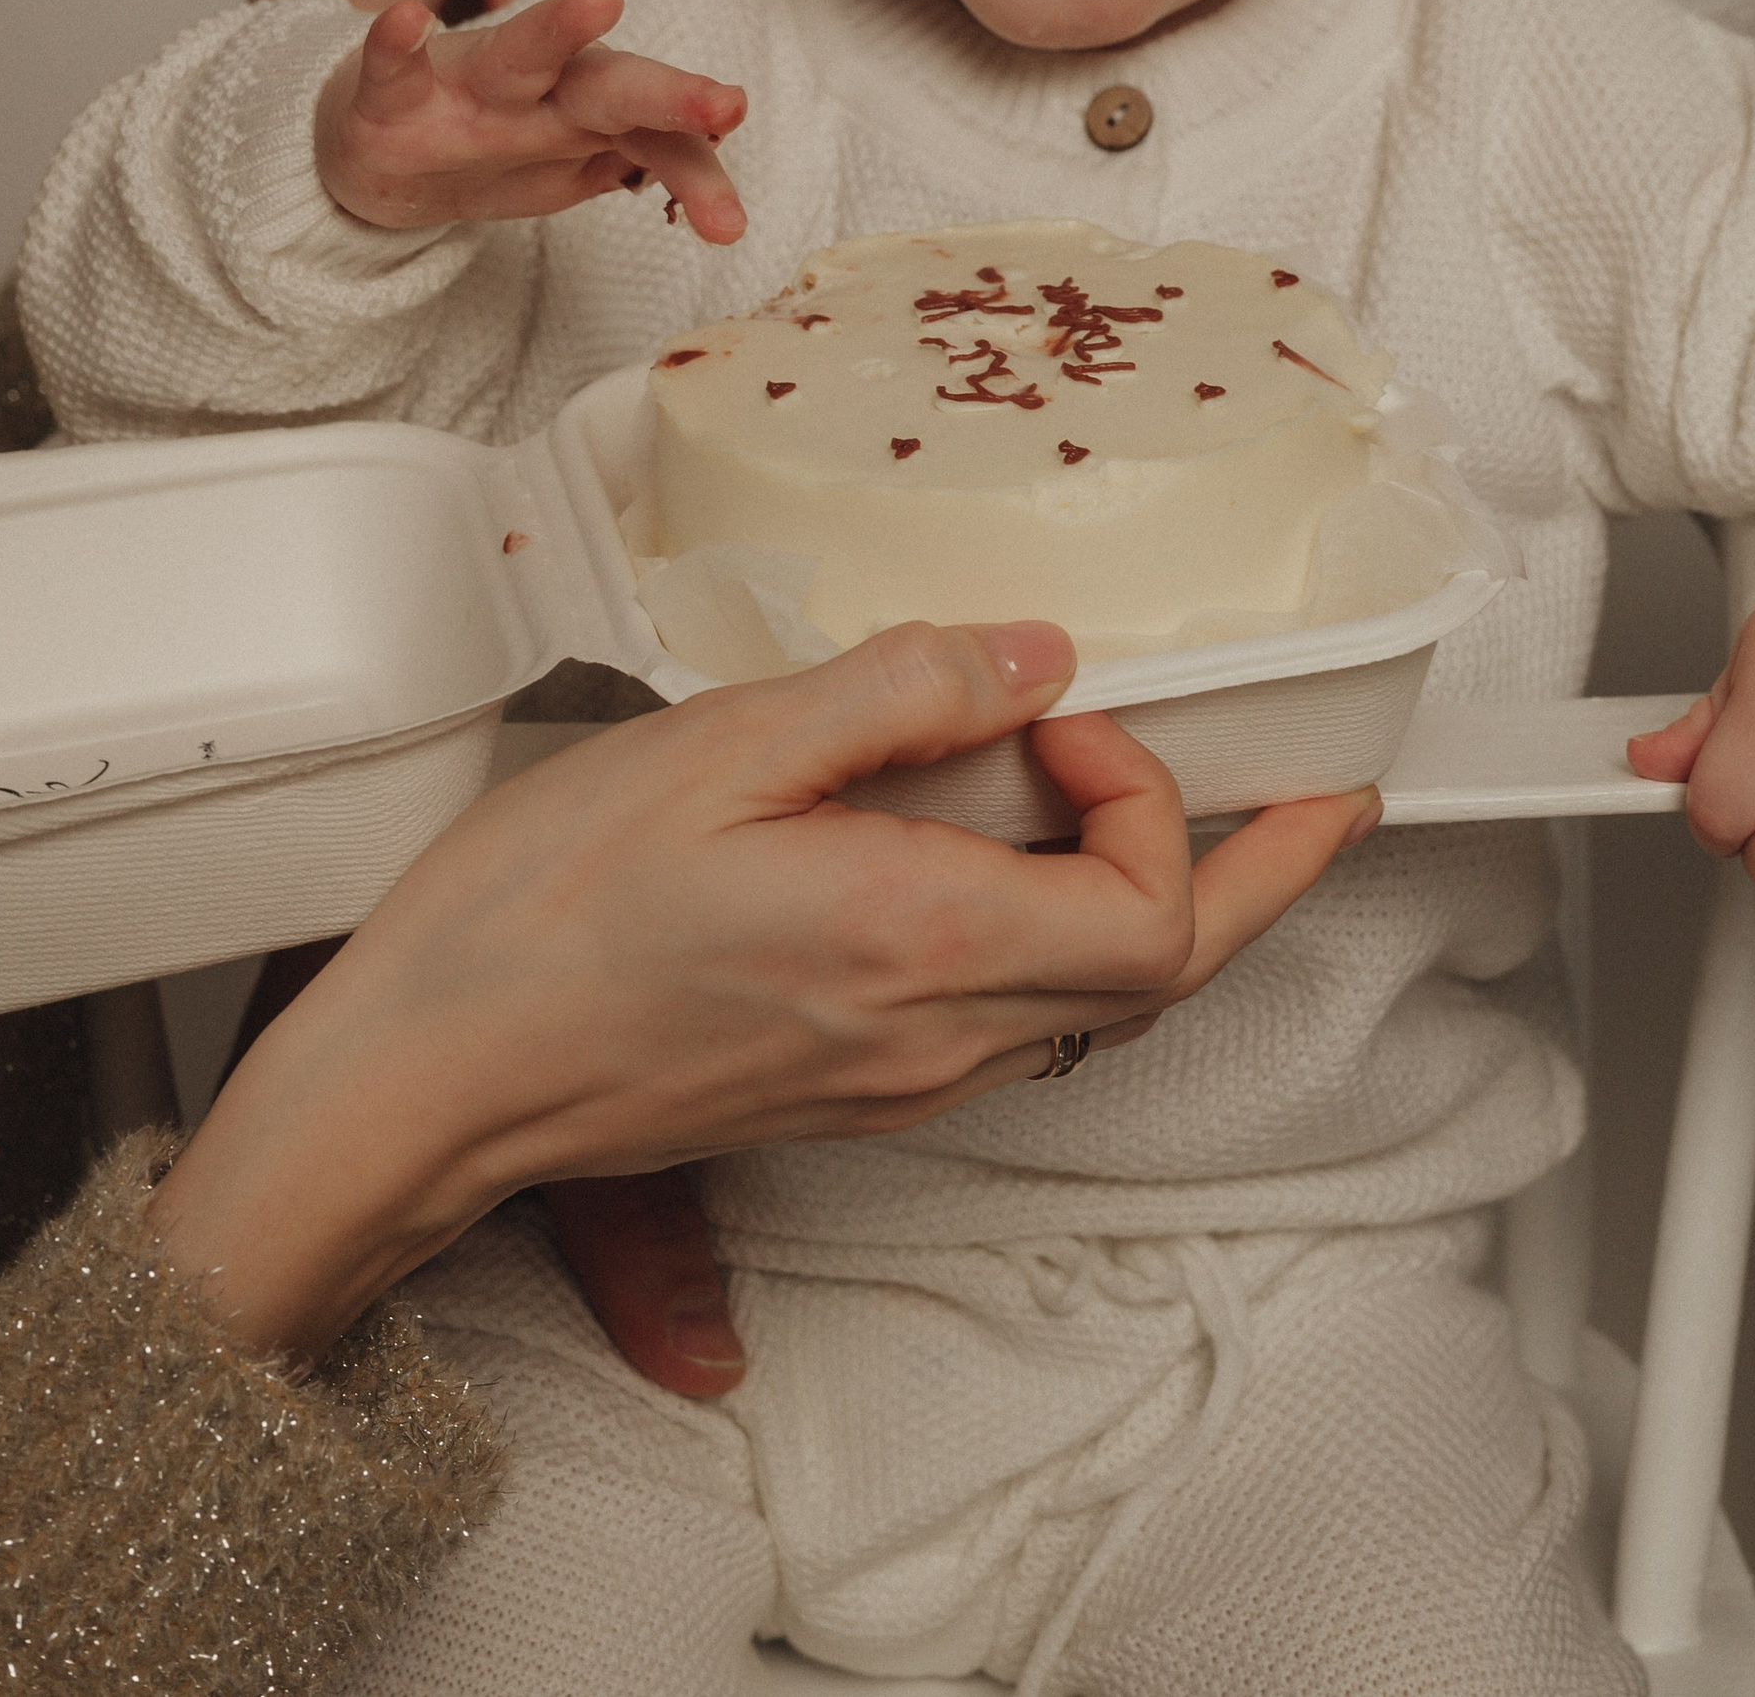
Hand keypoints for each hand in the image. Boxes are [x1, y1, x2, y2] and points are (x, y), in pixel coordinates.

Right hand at [148, 619, 1377, 1362]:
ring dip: (1168, 914)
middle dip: (1260, 879)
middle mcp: (933, 1038)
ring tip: (1191, 817)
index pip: (1151, 912)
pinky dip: (1072, 949)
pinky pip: (1017, 1035)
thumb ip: (892, 695)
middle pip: (1163, 981)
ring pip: (1100, 1017)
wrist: (428, 1083)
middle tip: (1327, 800)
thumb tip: (1032, 659)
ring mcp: (894, 1083)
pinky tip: (1032, 876)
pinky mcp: (845, 1094)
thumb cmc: (538, 917)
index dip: (1155, 797)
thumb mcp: (713, 751)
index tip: (1064, 706)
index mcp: (917, 943)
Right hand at [313, 0, 747, 242]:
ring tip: (602, 1)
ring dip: (555, 30)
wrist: (370, 151)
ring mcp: (459, 93)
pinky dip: (396, 44)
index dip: (700, 149)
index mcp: (579, 108)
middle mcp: (532, 94)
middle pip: (607, 90)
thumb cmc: (483, 138)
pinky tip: (406, 18)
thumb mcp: (564, 161)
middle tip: (727, 104)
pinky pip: (392, 72)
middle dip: (667, 96)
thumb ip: (634, 155)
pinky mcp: (385, 103)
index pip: (653, 131)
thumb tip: (718, 173)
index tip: (748, 137)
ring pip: (515, 60)